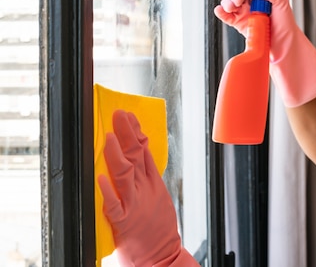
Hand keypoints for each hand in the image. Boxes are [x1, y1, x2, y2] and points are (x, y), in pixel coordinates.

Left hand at [97, 110, 196, 265]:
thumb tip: (139, 154)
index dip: (136, 132)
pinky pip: (113, 205)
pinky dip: (107, 191)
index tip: (129, 117)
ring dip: (116, 155)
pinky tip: (101, 178)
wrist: (162, 256)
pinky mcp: (124, 222)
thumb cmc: (158, 229)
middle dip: (127, 134)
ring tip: (109, 137)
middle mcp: (144, 191)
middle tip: (118, 115)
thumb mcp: (160, 197)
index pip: (145, 151)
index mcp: (153, 184)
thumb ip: (148, 176)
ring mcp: (134, 205)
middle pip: (136, 157)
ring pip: (124, 175)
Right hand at [214, 0, 315, 106]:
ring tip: (233, 5)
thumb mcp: (282, 3)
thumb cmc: (286, 26)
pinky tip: (221, 10)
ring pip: (230, 2)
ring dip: (228, 1)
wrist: (283, 47)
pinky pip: (227, 16)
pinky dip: (221, 12)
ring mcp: (245, 14)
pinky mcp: (240, 25)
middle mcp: (253, 3)